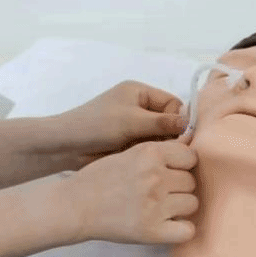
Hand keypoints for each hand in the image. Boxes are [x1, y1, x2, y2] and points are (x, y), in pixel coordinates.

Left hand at [53, 81, 188, 168]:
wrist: (66, 146)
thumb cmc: (98, 126)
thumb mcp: (131, 121)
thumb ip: (162, 123)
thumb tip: (190, 124)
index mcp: (139, 92)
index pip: (172, 103)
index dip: (179, 120)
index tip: (183, 139)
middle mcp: (138, 106)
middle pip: (167, 121)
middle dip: (171, 136)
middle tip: (174, 153)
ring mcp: (132, 125)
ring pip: (159, 137)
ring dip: (160, 147)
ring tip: (160, 159)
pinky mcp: (127, 142)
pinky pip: (148, 147)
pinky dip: (149, 154)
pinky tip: (150, 164)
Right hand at [63, 138, 198, 244]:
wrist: (76, 205)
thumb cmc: (100, 178)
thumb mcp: (128, 154)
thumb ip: (156, 154)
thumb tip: (189, 160)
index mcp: (150, 153)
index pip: (190, 157)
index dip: (182, 165)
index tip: (171, 172)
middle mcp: (156, 177)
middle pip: (191, 181)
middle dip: (179, 187)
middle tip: (159, 193)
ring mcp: (156, 205)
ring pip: (192, 204)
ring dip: (180, 207)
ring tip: (160, 209)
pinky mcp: (153, 231)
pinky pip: (187, 230)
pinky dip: (180, 230)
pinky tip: (166, 226)